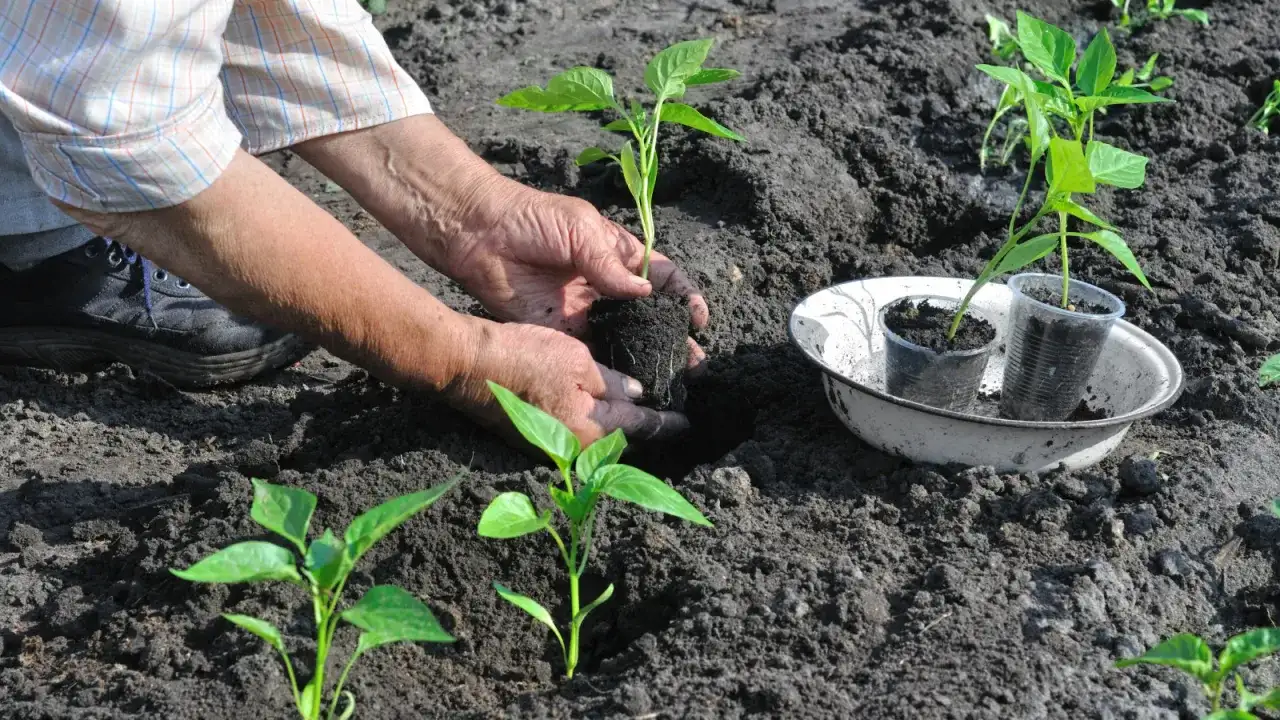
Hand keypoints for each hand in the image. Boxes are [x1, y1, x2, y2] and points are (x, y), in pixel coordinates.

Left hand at [428, 176, 708, 364]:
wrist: (480, 234)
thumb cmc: (533, 219)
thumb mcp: (582, 230)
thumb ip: (612, 265)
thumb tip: (645, 294)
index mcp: (617, 253)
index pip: (662, 277)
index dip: (684, 296)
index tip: (699, 318)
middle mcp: (606, 285)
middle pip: (649, 314)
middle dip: (673, 335)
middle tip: (695, 362)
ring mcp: (585, 310)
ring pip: (625, 337)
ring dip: (648, 355)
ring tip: (674, 377)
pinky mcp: (561, 330)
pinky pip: (591, 351)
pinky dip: (612, 366)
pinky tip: (632, 381)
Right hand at [450, 320, 688, 445]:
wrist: (466, 366)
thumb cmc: (522, 358)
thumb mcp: (577, 360)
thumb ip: (611, 380)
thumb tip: (637, 394)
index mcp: (590, 429)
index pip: (641, 427)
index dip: (666, 423)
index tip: (688, 422)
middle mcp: (573, 447)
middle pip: (621, 441)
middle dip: (646, 430)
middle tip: (668, 417)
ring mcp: (550, 445)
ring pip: (598, 438)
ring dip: (621, 428)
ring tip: (641, 413)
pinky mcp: (534, 436)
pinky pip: (577, 433)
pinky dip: (595, 423)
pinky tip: (601, 409)